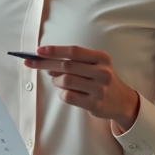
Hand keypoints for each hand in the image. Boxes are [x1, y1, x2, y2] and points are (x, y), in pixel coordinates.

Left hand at [24, 45, 139, 130]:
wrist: (122, 100)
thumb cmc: (101, 79)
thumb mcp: (94, 65)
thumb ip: (74, 61)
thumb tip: (46, 62)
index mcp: (101, 58)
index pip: (74, 51)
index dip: (55, 50)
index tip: (38, 51)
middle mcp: (102, 72)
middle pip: (67, 65)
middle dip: (46, 64)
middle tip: (33, 63)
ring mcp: (99, 89)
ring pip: (65, 81)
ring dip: (56, 81)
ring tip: (58, 81)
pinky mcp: (95, 104)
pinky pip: (68, 96)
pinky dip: (62, 93)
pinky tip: (66, 92)